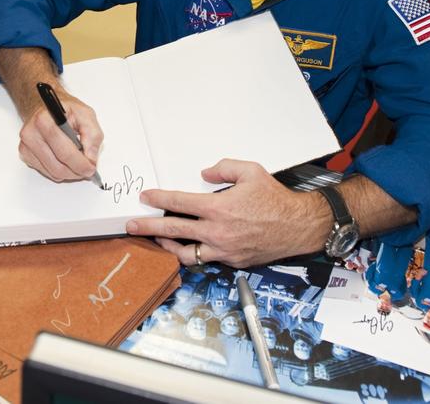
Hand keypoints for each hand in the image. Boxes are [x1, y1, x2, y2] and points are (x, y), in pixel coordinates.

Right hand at [18, 88, 102, 181]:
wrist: (45, 106)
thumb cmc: (64, 110)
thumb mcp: (85, 114)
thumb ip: (93, 135)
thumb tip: (91, 158)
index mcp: (44, 120)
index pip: (64, 152)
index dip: (81, 164)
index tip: (91, 168)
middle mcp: (31, 133)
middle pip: (58, 166)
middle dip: (77, 172)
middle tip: (88, 169)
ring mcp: (26, 145)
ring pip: (53, 173)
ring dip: (69, 173)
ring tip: (78, 162)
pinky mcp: (25, 154)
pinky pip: (47, 172)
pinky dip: (60, 171)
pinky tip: (64, 159)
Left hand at [126, 159, 322, 267]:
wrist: (298, 227)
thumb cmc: (276, 200)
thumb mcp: (251, 171)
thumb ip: (224, 168)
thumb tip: (205, 174)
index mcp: (219, 208)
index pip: (179, 203)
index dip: (158, 198)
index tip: (145, 197)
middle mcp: (217, 232)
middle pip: (173, 230)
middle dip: (148, 227)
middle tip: (131, 226)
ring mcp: (224, 250)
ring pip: (185, 253)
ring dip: (167, 245)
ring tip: (155, 238)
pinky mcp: (232, 262)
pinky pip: (205, 259)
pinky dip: (191, 254)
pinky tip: (184, 247)